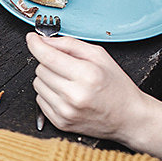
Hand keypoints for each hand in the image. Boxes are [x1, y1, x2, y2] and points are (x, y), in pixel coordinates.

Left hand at [26, 33, 161, 156]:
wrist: (129, 118)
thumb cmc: (117, 86)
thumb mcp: (100, 56)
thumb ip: (70, 44)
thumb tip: (44, 40)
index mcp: (87, 75)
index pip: (47, 56)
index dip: (36, 44)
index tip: (32, 38)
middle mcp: (74, 95)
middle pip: (40, 69)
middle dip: (50, 63)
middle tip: (68, 67)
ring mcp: (66, 111)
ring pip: (37, 84)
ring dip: (48, 79)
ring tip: (69, 82)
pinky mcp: (60, 122)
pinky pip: (40, 100)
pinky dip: (49, 94)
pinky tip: (66, 95)